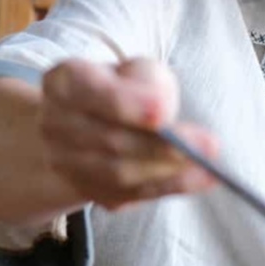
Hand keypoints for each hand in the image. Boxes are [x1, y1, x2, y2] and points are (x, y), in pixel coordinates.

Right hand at [39, 57, 219, 209]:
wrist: (93, 124)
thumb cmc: (124, 89)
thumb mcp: (138, 70)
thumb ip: (148, 82)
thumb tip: (163, 116)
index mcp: (65, 82)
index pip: (91, 92)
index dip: (126, 103)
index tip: (162, 111)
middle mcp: (56, 124)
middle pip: (111, 140)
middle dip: (163, 146)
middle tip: (208, 145)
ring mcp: (66, 162)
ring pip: (120, 174)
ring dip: (169, 171)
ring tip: (209, 164)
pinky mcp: (88, 189)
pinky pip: (130, 195)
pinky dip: (170, 187)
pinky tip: (203, 178)